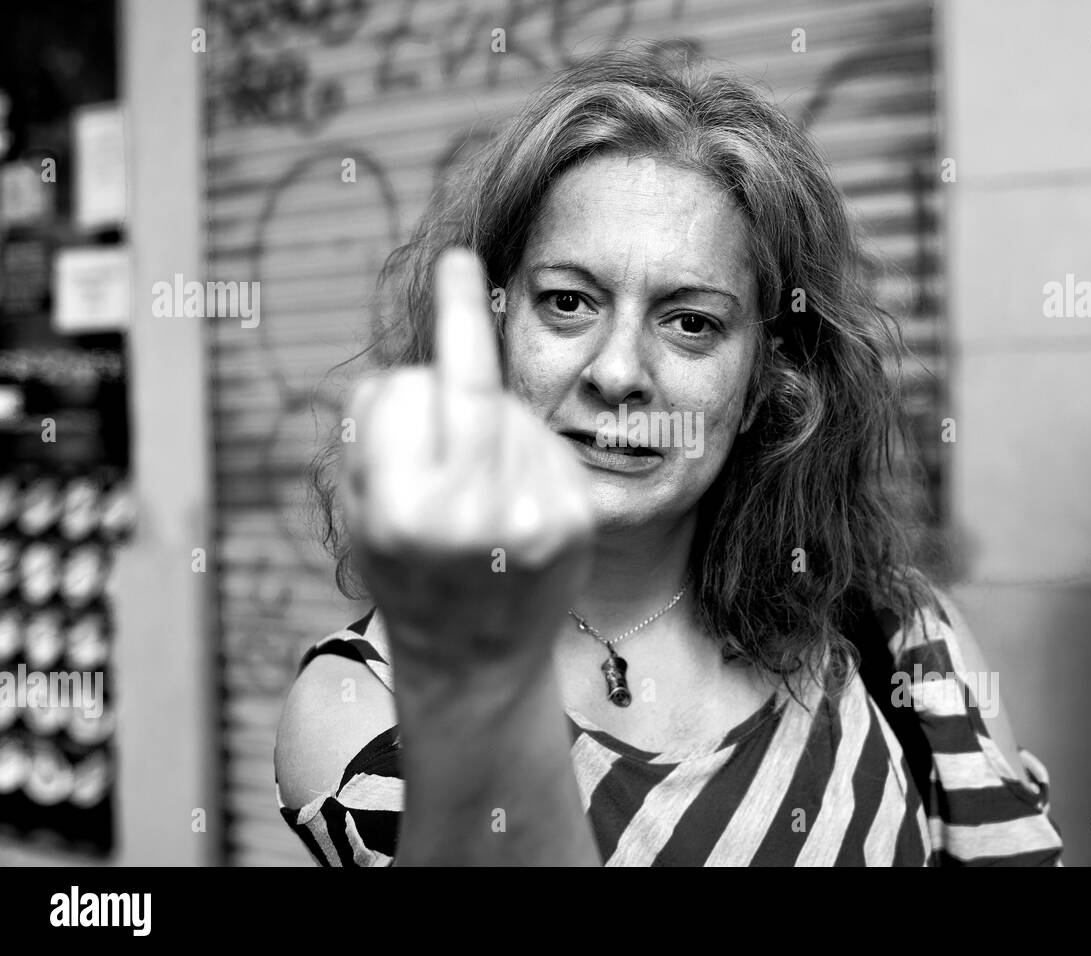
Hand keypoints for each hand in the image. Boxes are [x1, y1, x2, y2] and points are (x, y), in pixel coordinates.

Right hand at [340, 248, 593, 676]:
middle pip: (469, 384)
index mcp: (403, 514)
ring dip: (486, 418)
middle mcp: (470, 515)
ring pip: (508, 410)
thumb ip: (370, 440)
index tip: (434, 290)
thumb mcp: (358, 517)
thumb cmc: (406, 577)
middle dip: (461, 316)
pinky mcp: (574, 521)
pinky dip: (525, 449)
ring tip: (473, 478)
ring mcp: (531, 519)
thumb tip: (411, 365)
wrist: (475, 660)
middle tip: (461, 261)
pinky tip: (514, 491)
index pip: (403, 393)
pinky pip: (544, 443)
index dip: (400, 382)